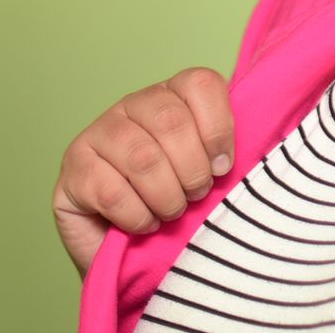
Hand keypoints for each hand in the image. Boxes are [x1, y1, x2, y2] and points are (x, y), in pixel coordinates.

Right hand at [52, 67, 234, 276]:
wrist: (129, 250)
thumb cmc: (178, 200)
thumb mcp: (210, 168)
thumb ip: (229, 148)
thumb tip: (261, 142)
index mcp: (172, 93)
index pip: (201, 84)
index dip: (218, 128)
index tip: (224, 166)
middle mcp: (131, 104)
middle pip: (172, 121)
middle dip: (194, 169)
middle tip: (197, 196)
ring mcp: (96, 133)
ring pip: (143, 157)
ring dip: (167, 195)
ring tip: (173, 212)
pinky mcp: (73, 169)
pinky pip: (112, 191)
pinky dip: (138, 215)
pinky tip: (144, 223)